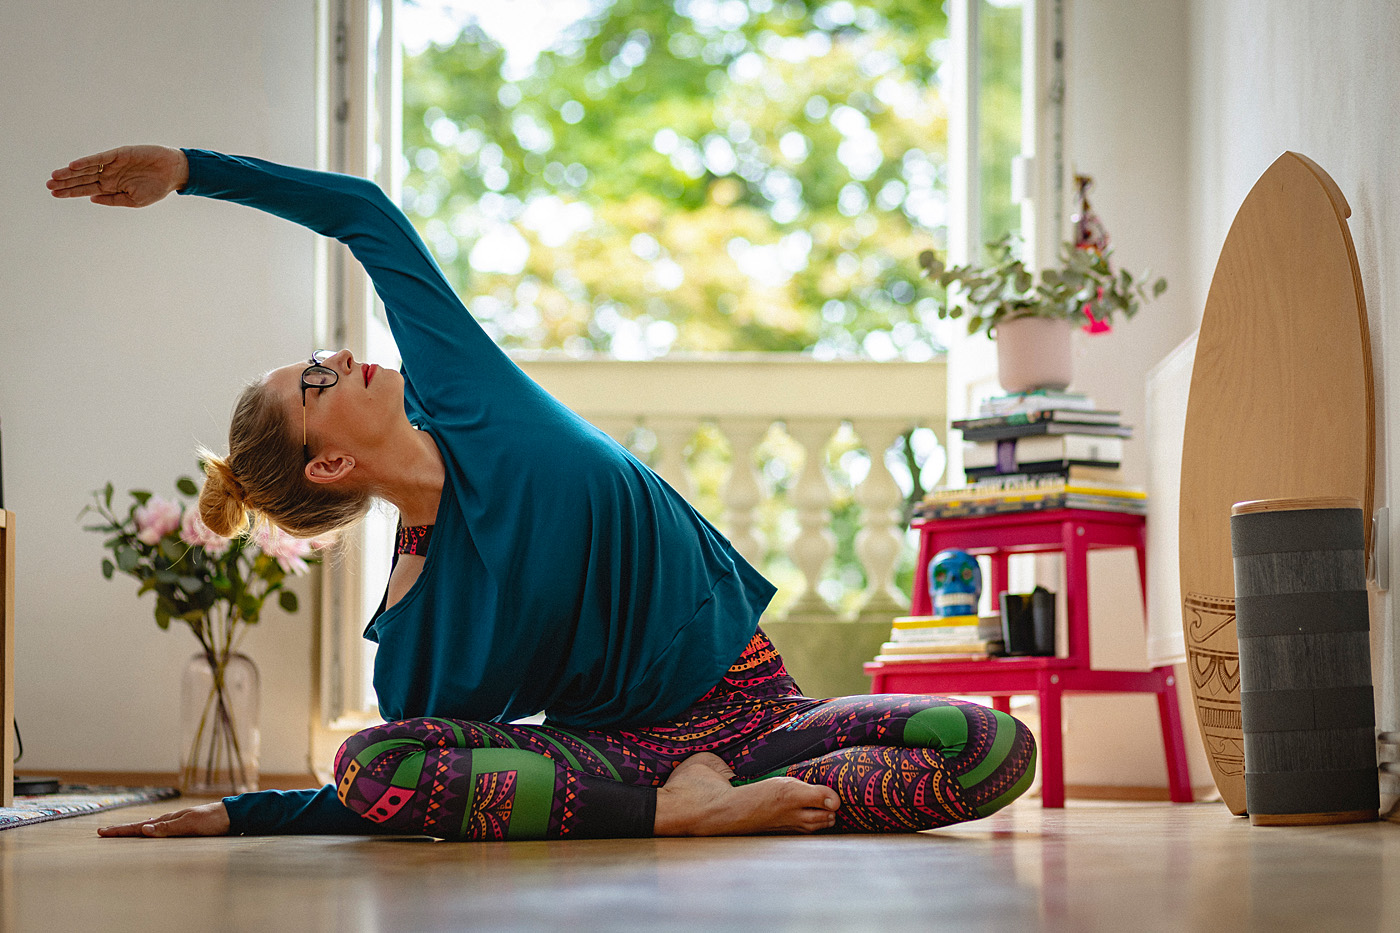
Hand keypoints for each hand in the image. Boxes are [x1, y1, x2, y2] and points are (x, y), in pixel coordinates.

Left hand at [47, 145, 189, 207]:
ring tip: (55, 176)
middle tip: (48, 185)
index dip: (70, 192)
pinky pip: (99, 158)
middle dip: (65, 182)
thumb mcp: (135, 201)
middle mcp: (109, 175)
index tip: (55, 194)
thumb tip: (91, 199)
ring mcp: (113, 164)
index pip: (86, 189)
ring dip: (71, 173)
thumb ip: (113, 200)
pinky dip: (86, 162)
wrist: (173, 172)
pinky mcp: (118, 154)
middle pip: (82, 179)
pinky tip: (74, 166)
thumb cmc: (157, 188)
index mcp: (112, 187)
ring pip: (87, 169)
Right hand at [98, 801, 230, 837]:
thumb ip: (168, 828)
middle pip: (141, 826)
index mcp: (168, 820)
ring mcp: (177, 822)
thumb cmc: (212, 821)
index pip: (139, 827)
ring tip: (120, 832)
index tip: (102, 832)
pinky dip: (148, 831)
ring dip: (133, 830)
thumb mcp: (190, 825)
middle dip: (121, 830)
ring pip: (150, 827)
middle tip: (102, 831)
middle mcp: (171, 820)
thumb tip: (144, 830)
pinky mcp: (185, 827)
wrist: (233, 816)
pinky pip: (161, 829)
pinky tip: (149, 832)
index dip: (120, 830)